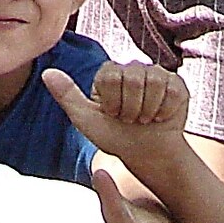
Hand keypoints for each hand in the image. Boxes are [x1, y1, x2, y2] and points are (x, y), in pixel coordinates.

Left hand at [44, 63, 191, 165]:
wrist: (147, 155)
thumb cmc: (116, 138)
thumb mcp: (86, 120)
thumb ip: (67, 96)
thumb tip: (46, 73)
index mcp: (110, 72)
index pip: (110, 76)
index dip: (113, 102)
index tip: (114, 115)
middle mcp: (133, 67)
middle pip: (132, 77)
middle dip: (131, 107)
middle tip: (131, 119)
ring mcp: (156, 74)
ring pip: (154, 82)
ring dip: (149, 110)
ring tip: (145, 118)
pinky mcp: (177, 85)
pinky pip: (173, 90)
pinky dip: (165, 111)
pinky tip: (160, 116)